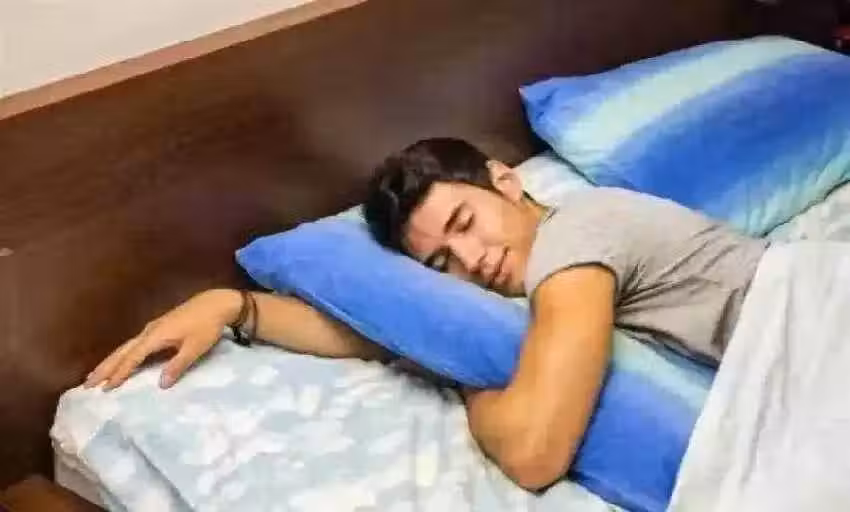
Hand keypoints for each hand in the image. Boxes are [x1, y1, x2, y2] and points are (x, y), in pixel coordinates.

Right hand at [84, 289, 241, 389]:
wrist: (216, 303)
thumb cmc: (207, 326)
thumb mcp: (195, 347)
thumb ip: (178, 365)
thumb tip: (161, 385)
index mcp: (156, 336)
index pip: (132, 358)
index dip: (119, 373)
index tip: (105, 388)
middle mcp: (149, 331)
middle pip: (122, 351)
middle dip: (105, 367)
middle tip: (86, 384)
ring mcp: (153, 327)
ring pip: (126, 346)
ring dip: (111, 360)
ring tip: (95, 374)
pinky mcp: (159, 326)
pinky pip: (134, 343)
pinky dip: (123, 353)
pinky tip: (121, 359)